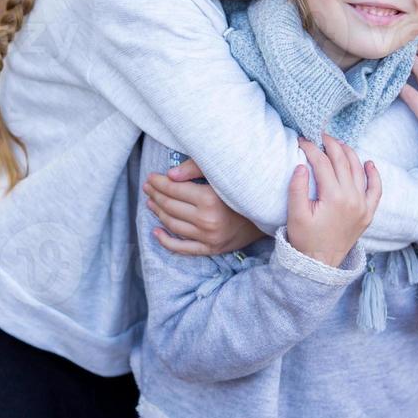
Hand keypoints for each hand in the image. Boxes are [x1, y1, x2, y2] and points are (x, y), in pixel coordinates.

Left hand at [146, 158, 263, 255]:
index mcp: (210, 200)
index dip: (159, 183)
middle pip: (171, 207)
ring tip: (151, 202)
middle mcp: (207, 221)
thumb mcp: (224, 173)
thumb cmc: (245, 188)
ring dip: (158, 213)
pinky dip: (166, 241)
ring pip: (173, 225)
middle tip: (147, 187)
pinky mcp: (211, 249)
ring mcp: (208, 238)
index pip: (174, 190)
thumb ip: (196, 169)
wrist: (270, 214)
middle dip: (155, 195)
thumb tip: (170, 175)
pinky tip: (156, 232)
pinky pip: (182, 248)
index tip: (151, 177)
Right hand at [286, 134, 381, 267]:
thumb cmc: (304, 239)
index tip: (301, 140)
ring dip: (349, 153)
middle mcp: (353, 198)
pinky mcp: (368, 213)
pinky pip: (376, 190)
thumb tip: (302, 165)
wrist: (320, 263)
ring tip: (337, 144)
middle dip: (330, 145)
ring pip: (359, 170)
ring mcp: (363, 206)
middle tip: (319, 135)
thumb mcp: (295, 214)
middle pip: (342, 161)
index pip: (322, 163)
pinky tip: (368, 163)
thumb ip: (297, 188)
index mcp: (334, 197)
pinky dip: (374, 175)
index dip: (311, 148)